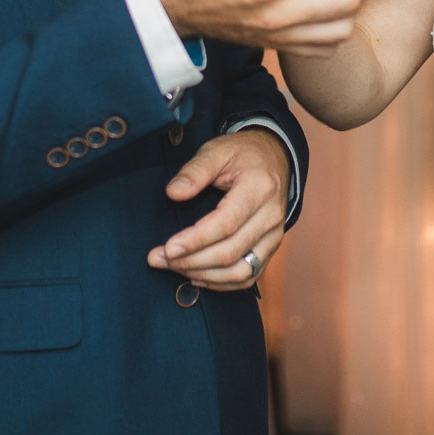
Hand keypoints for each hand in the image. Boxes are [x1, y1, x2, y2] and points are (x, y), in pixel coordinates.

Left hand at [148, 129, 290, 290]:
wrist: (274, 158)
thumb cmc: (242, 154)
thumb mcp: (217, 150)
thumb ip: (194, 171)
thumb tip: (173, 194)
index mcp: (259, 188)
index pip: (226, 223)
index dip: (196, 240)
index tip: (167, 249)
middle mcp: (271, 216)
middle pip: (231, 252)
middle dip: (191, 261)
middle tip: (158, 260)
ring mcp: (274, 235)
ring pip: (241, 271)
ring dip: (204, 276)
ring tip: (174, 269)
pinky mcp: (271, 247)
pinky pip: (249, 276)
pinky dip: (222, 283)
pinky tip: (197, 278)